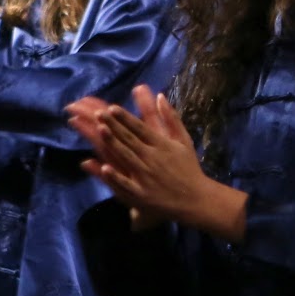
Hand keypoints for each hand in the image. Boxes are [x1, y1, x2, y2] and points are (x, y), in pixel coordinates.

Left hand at [69, 86, 244, 238]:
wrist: (196, 199)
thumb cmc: (189, 168)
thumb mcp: (184, 140)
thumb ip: (171, 118)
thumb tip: (160, 96)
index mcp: (162, 145)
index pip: (140, 128)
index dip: (125, 118)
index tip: (112, 108)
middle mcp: (153, 158)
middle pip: (130, 139)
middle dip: (113, 125)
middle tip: (98, 114)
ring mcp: (146, 176)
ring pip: (126, 157)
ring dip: (113, 143)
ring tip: (100, 129)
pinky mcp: (141, 194)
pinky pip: (126, 184)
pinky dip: (116, 177)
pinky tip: (104, 167)